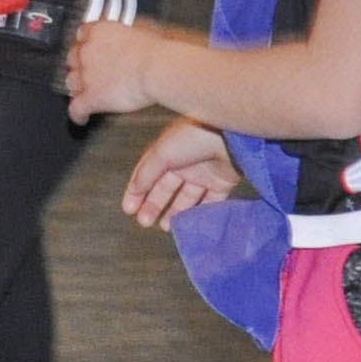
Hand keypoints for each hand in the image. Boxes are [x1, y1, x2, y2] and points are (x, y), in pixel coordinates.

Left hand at [62, 19, 173, 119]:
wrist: (157, 68)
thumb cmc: (157, 50)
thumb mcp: (143, 29)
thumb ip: (130, 32)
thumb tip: (134, 35)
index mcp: (100, 32)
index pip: (82, 33)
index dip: (86, 42)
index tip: (90, 46)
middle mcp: (88, 51)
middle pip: (73, 58)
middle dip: (80, 65)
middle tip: (89, 71)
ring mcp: (87, 75)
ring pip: (71, 82)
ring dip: (77, 88)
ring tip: (85, 93)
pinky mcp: (91, 97)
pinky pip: (76, 108)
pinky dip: (78, 114)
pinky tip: (82, 118)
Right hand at [120, 117, 238, 227]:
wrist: (232, 134)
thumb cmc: (193, 137)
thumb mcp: (161, 154)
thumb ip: (146, 174)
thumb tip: (134, 190)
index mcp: (168, 152)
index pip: (148, 174)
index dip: (136, 192)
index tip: (128, 210)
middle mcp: (185, 163)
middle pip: (166, 189)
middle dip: (154, 205)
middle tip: (144, 222)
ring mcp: (205, 173)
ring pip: (187, 198)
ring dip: (174, 212)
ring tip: (165, 227)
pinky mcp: (223, 182)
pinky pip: (209, 202)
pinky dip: (199, 213)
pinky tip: (189, 224)